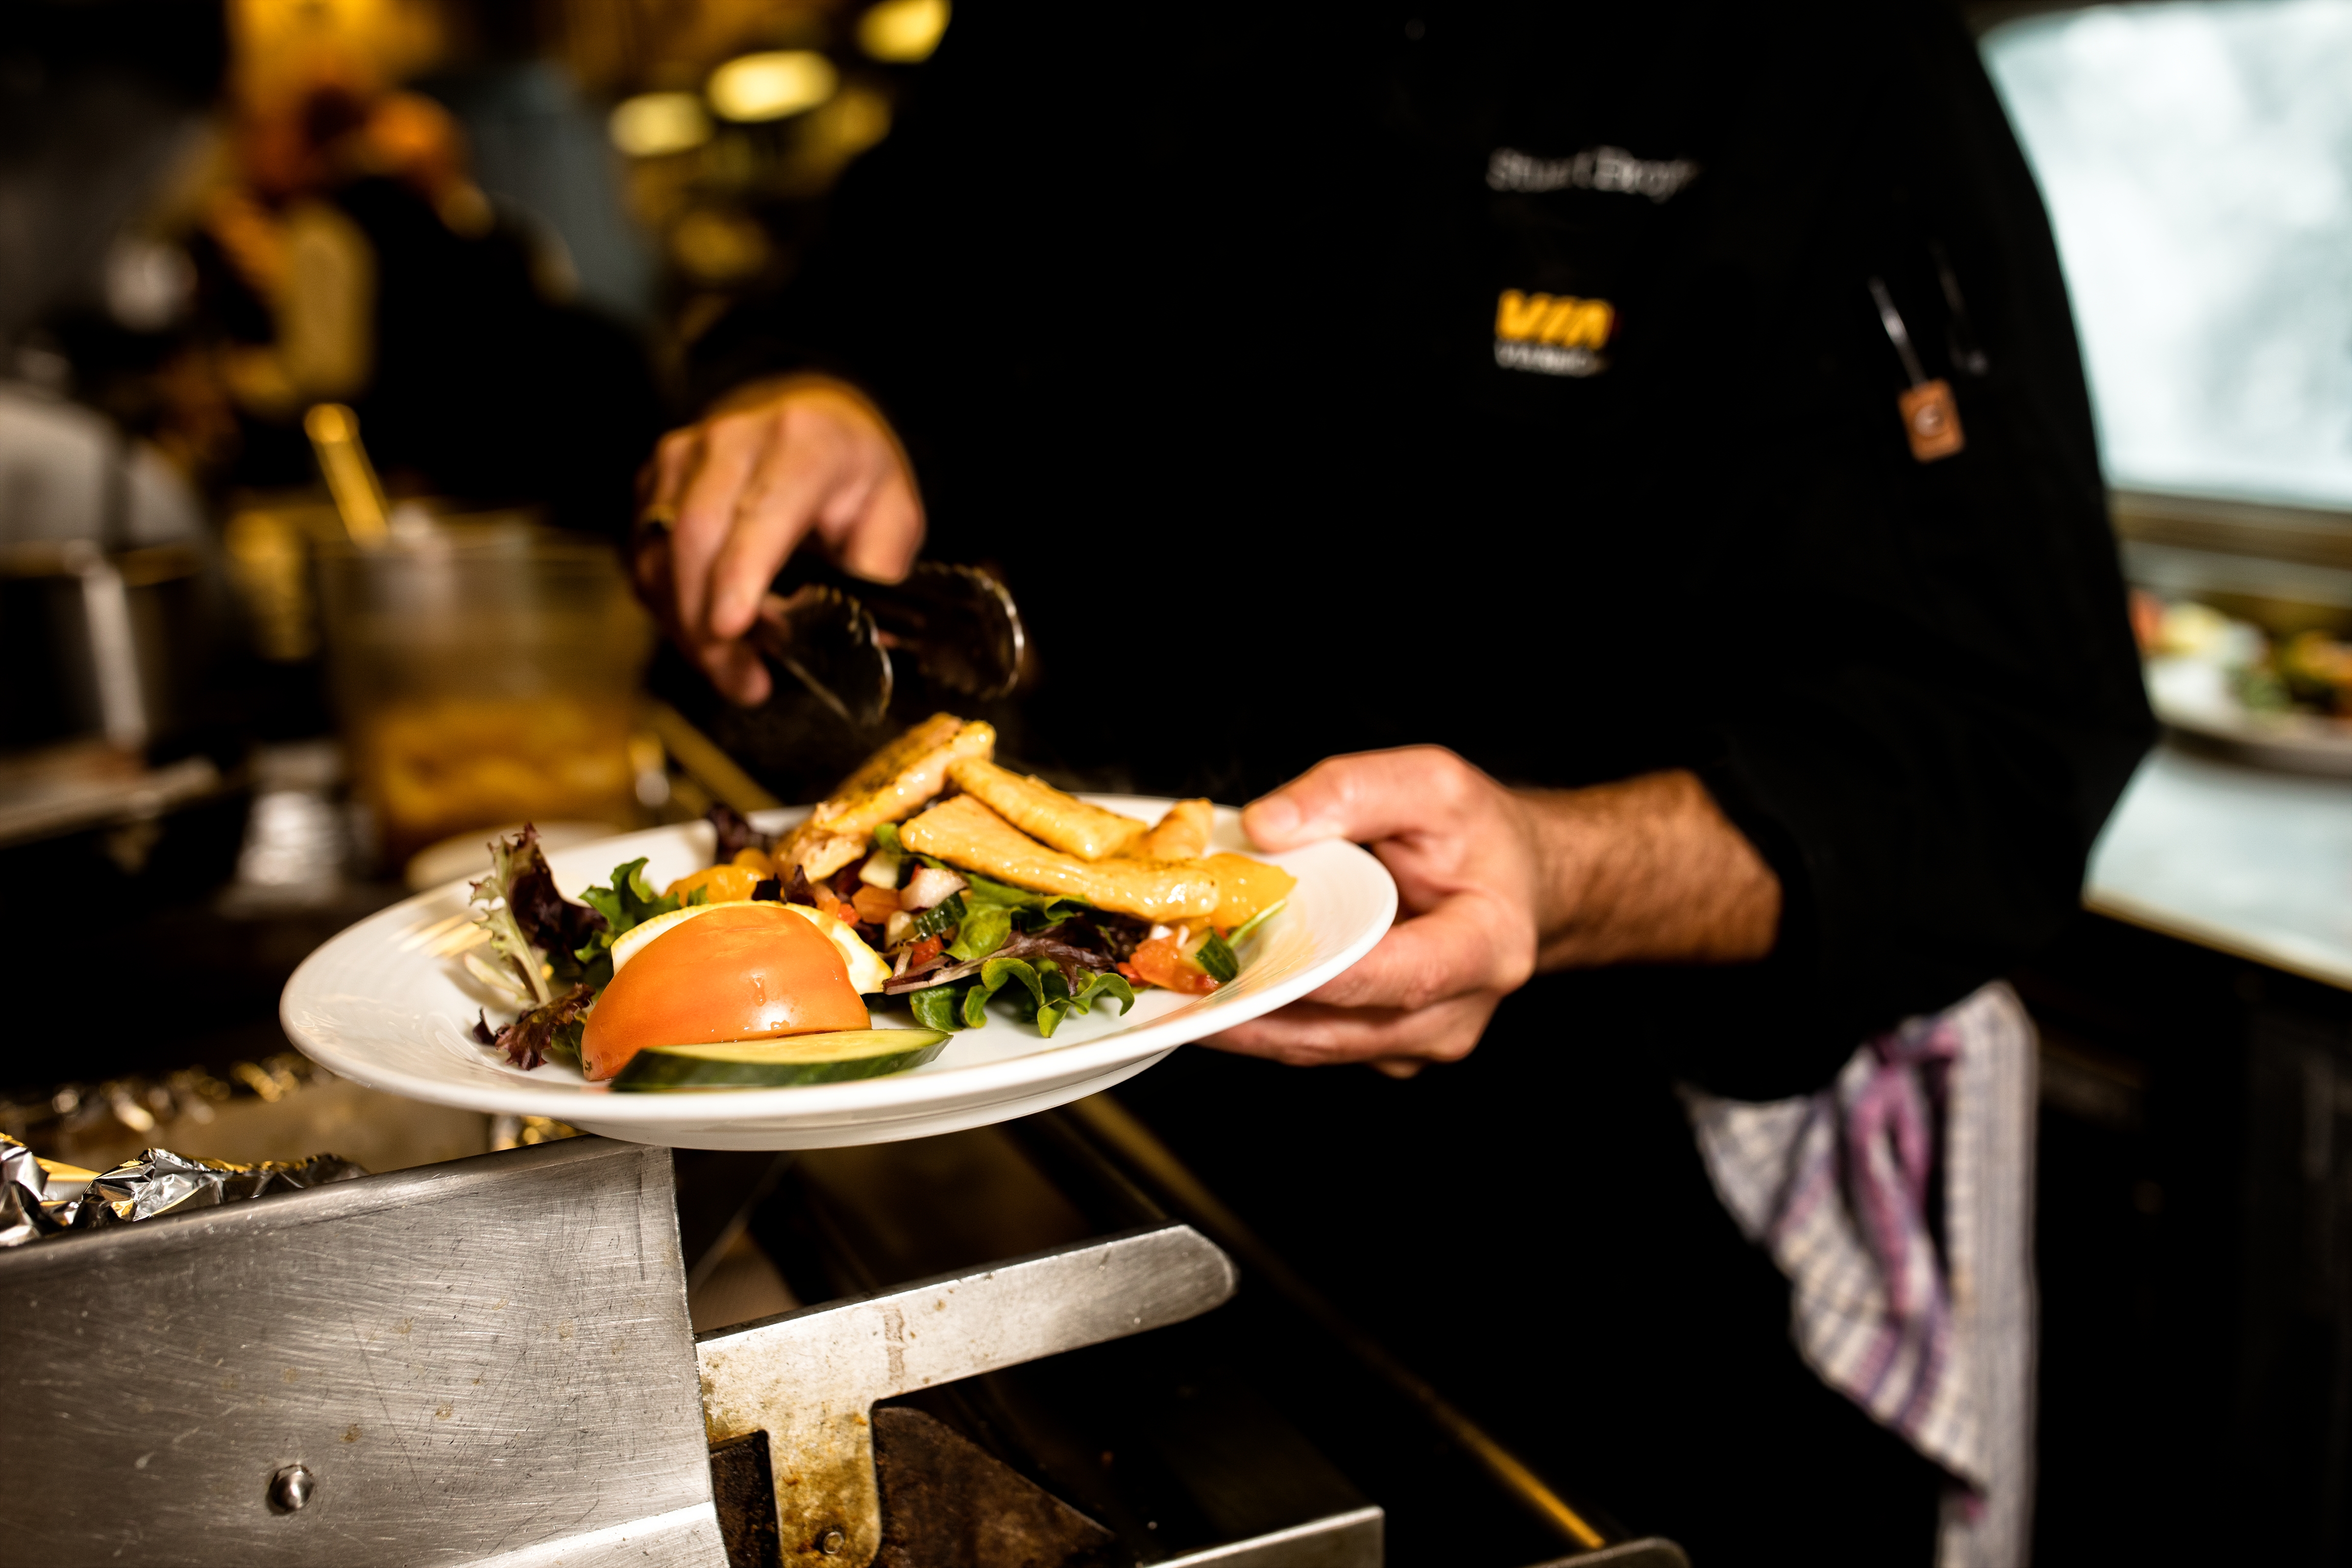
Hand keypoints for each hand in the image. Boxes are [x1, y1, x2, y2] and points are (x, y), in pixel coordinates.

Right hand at [635, 376, 923, 704]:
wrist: (804, 417)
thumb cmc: (849, 472)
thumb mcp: (892, 511)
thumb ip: (878, 570)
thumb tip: (866, 634)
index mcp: (802, 443)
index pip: (759, 513)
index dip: (738, 574)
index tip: (729, 628)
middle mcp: (731, 441)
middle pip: (695, 538)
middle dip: (708, 625)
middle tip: (742, 682)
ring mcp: (681, 457)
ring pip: (658, 555)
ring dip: (686, 626)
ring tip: (734, 671)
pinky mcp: (651, 481)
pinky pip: (643, 557)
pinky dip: (670, 607)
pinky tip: (708, 631)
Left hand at [1205, 750, 1781, 1075]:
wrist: (1513, 885)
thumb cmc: (1479, 837)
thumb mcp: (1433, 785)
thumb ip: (1353, 791)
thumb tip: (1265, 826)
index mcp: (1487, 949)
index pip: (1401, 976)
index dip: (1325, 974)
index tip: (1250, 962)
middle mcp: (1454, 1015)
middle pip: (1343, 1027)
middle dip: (1257, 1004)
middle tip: (1178, 980)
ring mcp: (1416, 1044)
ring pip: (1315, 1046)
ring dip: (1244, 1019)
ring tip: (1172, 985)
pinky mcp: (1380, 1049)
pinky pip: (1311, 1042)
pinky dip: (1260, 1016)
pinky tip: (1209, 986)